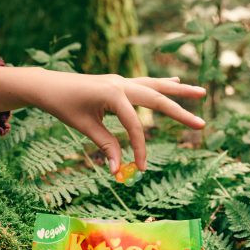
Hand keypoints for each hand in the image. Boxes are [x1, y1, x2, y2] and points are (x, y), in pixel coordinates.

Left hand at [0, 67, 205, 172]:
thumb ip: (106, 146)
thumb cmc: (63, 105)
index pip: (135, 125)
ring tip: (201, 91)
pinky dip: (161, 84)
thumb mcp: (85, 127)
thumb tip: (120, 170)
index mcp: (112, 93)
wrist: (48, 85)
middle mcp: (121, 83)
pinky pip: (146, 83)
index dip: (140, 148)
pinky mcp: (119, 83)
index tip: (143, 168)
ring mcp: (121, 81)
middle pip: (157, 98)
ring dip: (178, 89)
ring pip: (156, 85)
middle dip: (179, 112)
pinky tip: (175, 80)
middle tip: (201, 124)